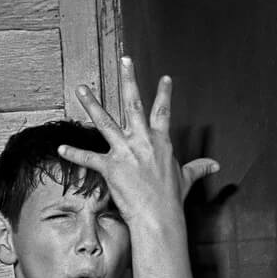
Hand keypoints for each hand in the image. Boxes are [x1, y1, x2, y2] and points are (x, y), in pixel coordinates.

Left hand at [63, 56, 218, 227]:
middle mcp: (141, 141)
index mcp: (160, 142)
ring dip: (91, 104)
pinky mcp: (110, 167)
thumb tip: (215, 165)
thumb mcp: (186, 179)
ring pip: (105, 122)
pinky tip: (61, 148)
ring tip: (81, 88)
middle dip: (129, 80)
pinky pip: (88, 158)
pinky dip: (74, 154)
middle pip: (134, 103)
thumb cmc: (171, 199)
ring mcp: (124, 152)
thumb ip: (199, 168)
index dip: (165, 93)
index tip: (165, 78)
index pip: (163, 111)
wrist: (158, 216)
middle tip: (125, 60)